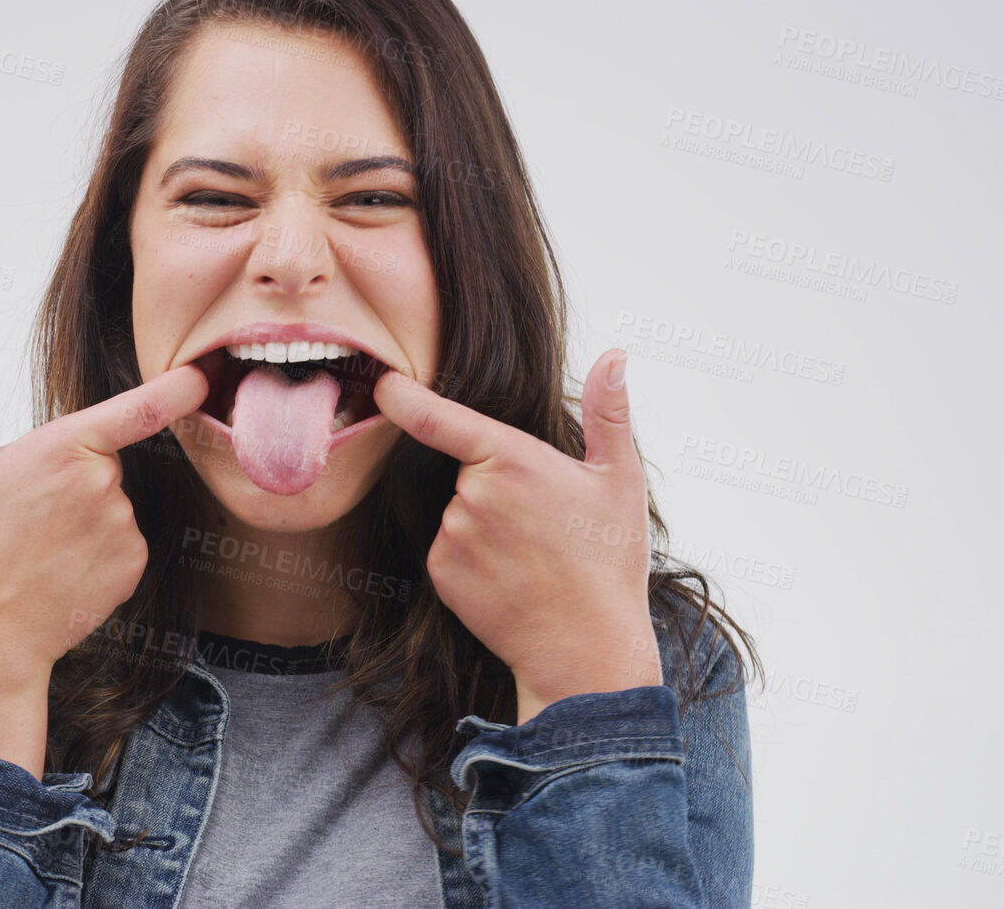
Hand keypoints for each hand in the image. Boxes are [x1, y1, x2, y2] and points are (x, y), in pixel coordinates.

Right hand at [0, 335, 207, 773]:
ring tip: (41, 547)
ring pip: (116, 505)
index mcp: (67, 447)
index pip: (140, 408)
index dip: (178, 388)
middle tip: (30, 512)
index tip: (202, 377)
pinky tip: (63, 569)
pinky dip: (101, 552)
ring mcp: (124, 527)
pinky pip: (125, 543)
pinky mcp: (133, 565)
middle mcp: (105, 484)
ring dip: (88, 518)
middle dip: (77, 477)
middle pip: (107, 463)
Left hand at [372, 350, 662, 723]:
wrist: (585, 648)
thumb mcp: (620, 480)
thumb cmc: (608, 561)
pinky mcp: (440, 572)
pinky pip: (447, 548)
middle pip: (466, 472)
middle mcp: (471, 494)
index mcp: (511, 459)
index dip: (405, 397)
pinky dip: (471, 558)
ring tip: (532, 556)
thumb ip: (608, 412)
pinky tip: (509, 578)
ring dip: (485, 524)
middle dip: (496, 486)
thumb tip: (616, 355)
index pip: (440, 417)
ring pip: (457, 511)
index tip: (383, 384)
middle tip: (544, 524)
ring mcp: (451, 535)